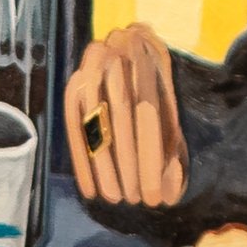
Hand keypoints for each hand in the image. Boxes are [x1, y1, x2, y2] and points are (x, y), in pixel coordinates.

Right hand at [65, 24, 188, 206]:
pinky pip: (72, 126)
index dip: (150, 160)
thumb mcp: (173, 115)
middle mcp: (117, 56)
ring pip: (93, 120)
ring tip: (114, 198)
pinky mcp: (73, 85)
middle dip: (127, 163)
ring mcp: (90, 68)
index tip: (155, 196)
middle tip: (133, 200)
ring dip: (103, 166)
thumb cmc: (159, 94)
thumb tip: (169, 193)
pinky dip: (81, 161)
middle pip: (120, 115)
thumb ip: (175, 149)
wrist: (132, 47)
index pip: (147, 114)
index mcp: (150, 61)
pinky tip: (90, 190)